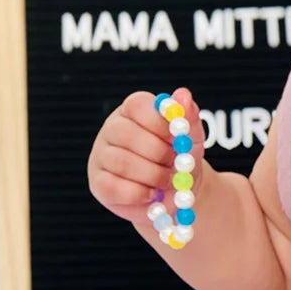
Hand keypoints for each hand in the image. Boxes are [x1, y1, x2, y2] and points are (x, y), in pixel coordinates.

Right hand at [87, 87, 206, 223]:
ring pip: (121, 162)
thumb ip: (189, 116)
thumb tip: (183, 95)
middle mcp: (111, 129)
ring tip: (168, 181)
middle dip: (158, 153)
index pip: (137, 105)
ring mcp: (101, 156)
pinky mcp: (98, 183)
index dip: (160, 123)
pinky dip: (139, 194)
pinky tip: (152, 194)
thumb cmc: (181, 158)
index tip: (178, 138)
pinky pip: (113, 187)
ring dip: (153, 175)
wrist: (178, 193)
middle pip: (126, 134)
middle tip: (176, 165)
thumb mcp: (192, 137)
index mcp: (133, 111)